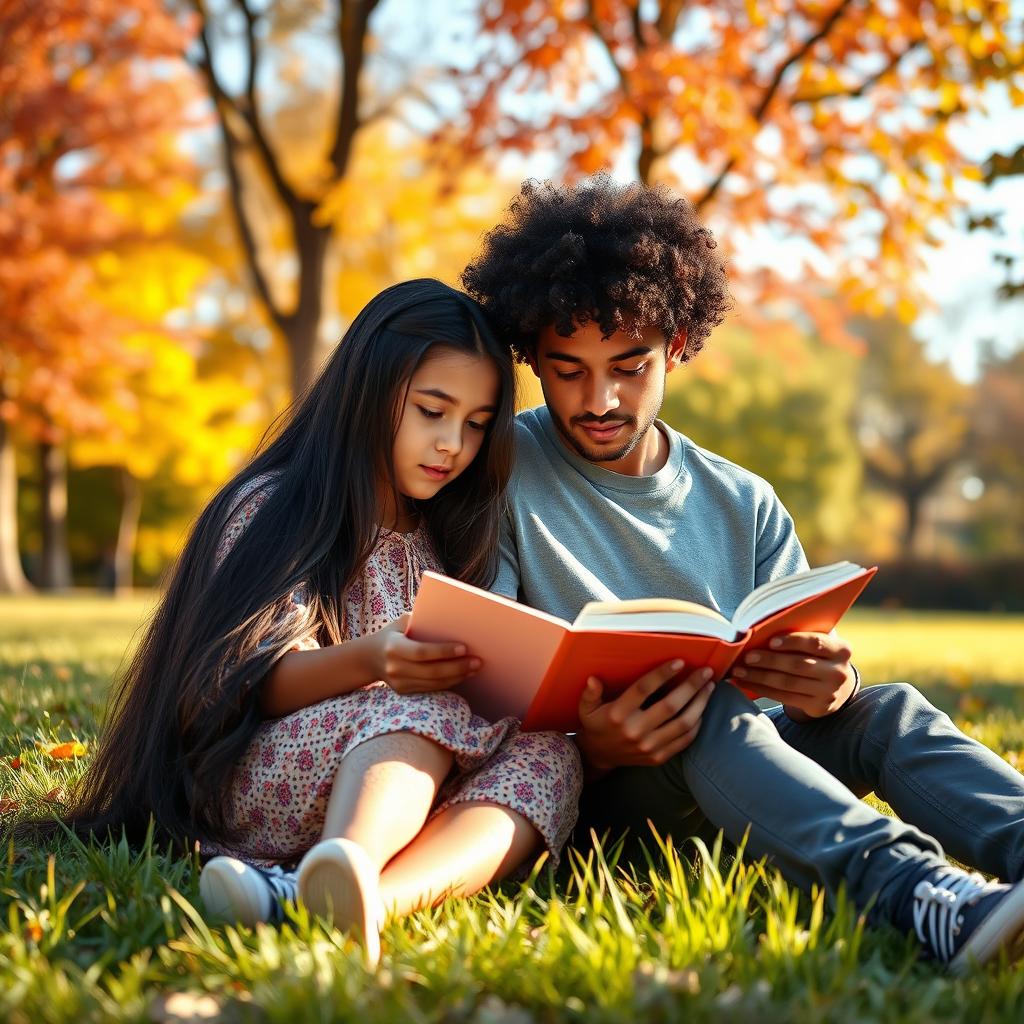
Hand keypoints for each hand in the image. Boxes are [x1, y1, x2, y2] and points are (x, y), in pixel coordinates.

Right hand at [363, 614, 480, 694]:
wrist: (369, 657)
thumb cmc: (393, 633)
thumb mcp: (402, 622)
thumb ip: (421, 620)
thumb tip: (451, 619)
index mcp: (393, 648)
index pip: (422, 652)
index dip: (444, 651)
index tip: (464, 648)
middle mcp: (395, 668)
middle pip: (431, 671)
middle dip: (457, 667)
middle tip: (478, 661)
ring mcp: (399, 683)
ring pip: (434, 683)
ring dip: (457, 676)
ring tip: (474, 668)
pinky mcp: (405, 692)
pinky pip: (431, 689)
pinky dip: (449, 683)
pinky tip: (463, 675)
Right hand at [575, 659, 715, 776]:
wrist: (599, 756)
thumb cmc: (596, 724)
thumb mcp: (586, 708)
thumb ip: (590, 693)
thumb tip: (593, 678)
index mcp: (618, 714)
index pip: (643, 690)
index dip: (662, 675)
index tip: (680, 662)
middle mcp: (635, 731)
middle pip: (670, 706)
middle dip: (692, 687)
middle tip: (706, 672)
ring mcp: (649, 747)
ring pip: (683, 724)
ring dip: (700, 704)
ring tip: (709, 688)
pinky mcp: (658, 757)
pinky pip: (684, 741)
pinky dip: (696, 725)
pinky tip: (701, 710)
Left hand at [731, 631, 854, 718]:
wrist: (838, 686)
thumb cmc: (819, 655)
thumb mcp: (820, 641)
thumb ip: (802, 632)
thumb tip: (764, 627)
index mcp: (841, 649)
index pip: (815, 643)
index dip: (792, 641)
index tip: (770, 641)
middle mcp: (838, 672)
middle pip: (798, 665)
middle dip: (769, 660)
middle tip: (746, 657)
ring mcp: (829, 692)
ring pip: (788, 683)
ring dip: (759, 677)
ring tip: (738, 671)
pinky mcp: (818, 707)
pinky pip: (784, 697)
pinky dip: (762, 689)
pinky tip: (745, 683)